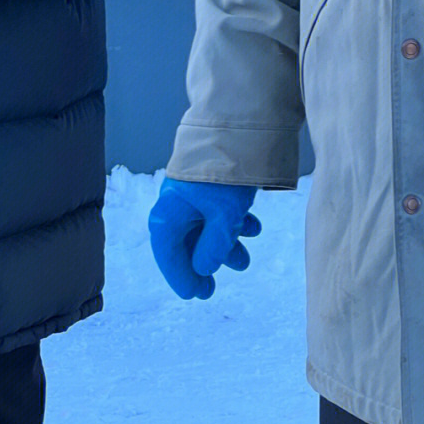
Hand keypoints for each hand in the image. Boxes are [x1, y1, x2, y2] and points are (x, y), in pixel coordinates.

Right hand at [148, 179, 260, 300]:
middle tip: (212, 289)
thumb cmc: (226, 175)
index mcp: (169, 214)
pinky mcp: (211, 186)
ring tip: (244, 262)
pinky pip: (218, 214)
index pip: (169, 255)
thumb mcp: (223, 218)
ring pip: (206, 230)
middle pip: (186, 245)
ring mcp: (194, 195)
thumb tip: (204, 269)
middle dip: (203, 267)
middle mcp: (177, 206)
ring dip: (225, 247)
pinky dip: (234, 225)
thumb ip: (213, 248)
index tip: (195, 295)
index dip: (181, 277)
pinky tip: (254, 229)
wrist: (242, 128)